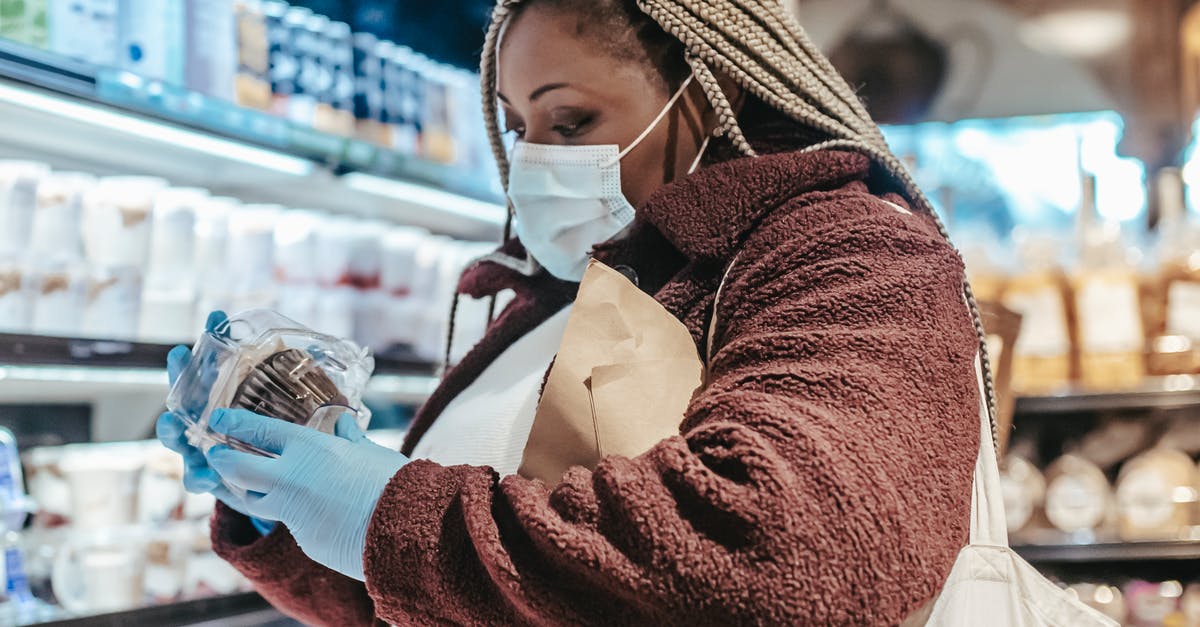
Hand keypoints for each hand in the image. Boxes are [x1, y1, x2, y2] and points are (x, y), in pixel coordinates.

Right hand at [157, 311, 275, 533]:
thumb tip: (317, 344)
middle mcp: (207, 421)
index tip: (214, 318)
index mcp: (223, 400)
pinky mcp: (211, 478)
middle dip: (179, 375)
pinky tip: (207, 476)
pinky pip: (197, 479)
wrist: (278, 481)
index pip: (210, 367)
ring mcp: (203, 449)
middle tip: (178, 356)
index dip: (217, 337)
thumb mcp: (286, 406)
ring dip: (171, 428)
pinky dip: (199, 477)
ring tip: (172, 423)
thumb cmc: (275, 435)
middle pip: (185, 394)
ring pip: (178, 438)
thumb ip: (296, 382)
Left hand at [204, 408, 408, 580]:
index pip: (259, 432)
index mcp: (310, 449)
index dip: (234, 424)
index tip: (218, 420)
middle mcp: (292, 479)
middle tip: (215, 455)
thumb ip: (349, 439)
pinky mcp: (302, 539)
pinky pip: (290, 524)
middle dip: (221, 460)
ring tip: (244, 484)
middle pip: (237, 468)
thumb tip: (344, 423)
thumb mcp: (369, 452)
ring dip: (245, 491)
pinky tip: (304, 511)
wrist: (406, 526)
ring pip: (253, 501)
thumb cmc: (393, 482)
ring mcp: (293, 513)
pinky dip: (293, 515)